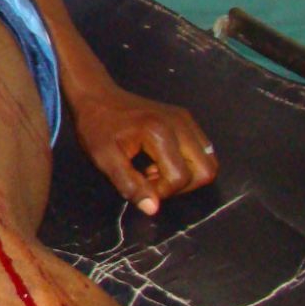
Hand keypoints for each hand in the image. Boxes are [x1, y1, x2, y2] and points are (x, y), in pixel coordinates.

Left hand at [68, 83, 217, 215]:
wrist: (96, 96)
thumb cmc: (96, 127)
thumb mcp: (104, 159)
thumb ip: (130, 185)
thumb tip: (153, 209)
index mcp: (160, 132)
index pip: (181, 177)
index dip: (162, 192)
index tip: (139, 186)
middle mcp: (180, 123)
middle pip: (206, 170)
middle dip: (182, 186)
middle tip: (152, 182)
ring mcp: (185, 119)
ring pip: (208, 161)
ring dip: (186, 176)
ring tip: (155, 172)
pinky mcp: (185, 118)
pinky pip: (201, 150)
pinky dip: (187, 163)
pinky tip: (160, 162)